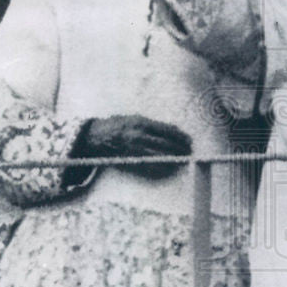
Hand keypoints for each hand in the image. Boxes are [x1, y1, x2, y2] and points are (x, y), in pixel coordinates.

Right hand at [74, 115, 192, 179]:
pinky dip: (162, 168)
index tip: (189, 140)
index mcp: (141, 123)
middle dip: (181, 149)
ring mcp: (134, 150)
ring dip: (174, 159)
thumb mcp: (135, 118)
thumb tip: (174, 130)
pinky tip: (170, 168)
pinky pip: (150, 167)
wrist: (96, 137)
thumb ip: (153, 125)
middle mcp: (139, 136)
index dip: (181, 136)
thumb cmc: (118, 125)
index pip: (167, 130)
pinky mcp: (131, 161)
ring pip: (160, 156)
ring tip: (183, 160)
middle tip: (190, 151)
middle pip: (166, 145)